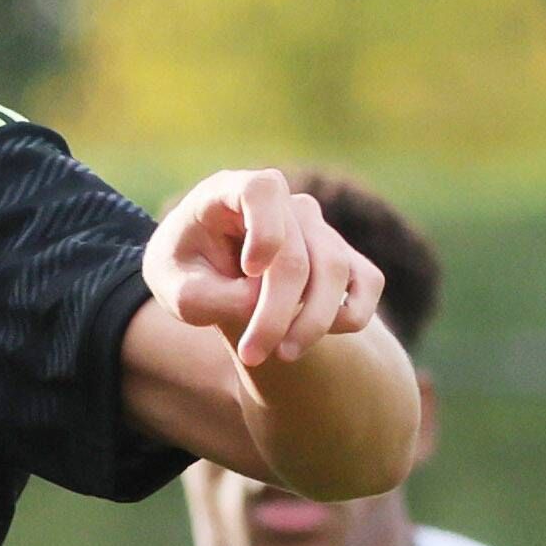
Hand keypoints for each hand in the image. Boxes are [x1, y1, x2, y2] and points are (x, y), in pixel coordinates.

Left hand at [147, 168, 383, 371]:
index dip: (265, 230)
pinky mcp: (340, 254)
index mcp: (230, 192)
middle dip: (277, 313)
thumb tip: (261, 304)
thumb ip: (212, 297)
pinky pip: (367, 280)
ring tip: (281, 354)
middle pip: (296, 253)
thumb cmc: (186, 275)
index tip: (249, 269)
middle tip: (252, 355)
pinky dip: (352, 314)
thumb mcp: (177, 290)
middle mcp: (281, 203)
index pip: (262, 190)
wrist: (205, 280)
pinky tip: (313, 338)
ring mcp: (315, 227)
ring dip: (313, 322)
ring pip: (334, 270)